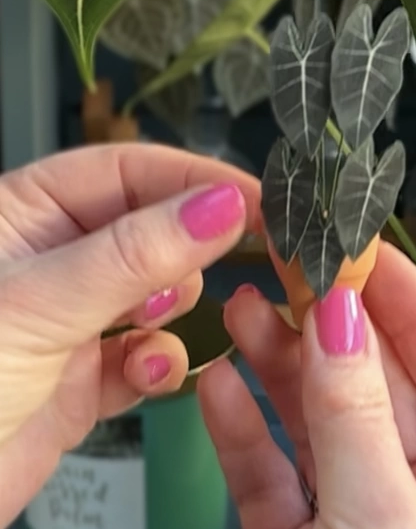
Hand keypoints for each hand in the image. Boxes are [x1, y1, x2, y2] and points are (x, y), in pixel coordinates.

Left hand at [0, 144, 259, 525]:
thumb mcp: (41, 302)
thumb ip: (137, 253)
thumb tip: (221, 205)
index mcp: (28, 212)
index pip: (129, 170)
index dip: (195, 179)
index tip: (256, 198)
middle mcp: (55, 258)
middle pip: (154, 228)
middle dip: (192, 246)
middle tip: (237, 257)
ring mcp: (73, 317)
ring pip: (160, 289)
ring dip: (175, 305)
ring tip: (159, 321)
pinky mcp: (86, 375)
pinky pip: (148, 353)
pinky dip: (160, 360)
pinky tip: (149, 370)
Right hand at [199, 243, 415, 528]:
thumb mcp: (384, 521)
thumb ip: (356, 417)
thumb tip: (337, 314)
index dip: (414, 304)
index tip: (365, 250)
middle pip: (379, 385)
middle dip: (331, 322)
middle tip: (292, 263)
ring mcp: (355, 517)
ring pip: (318, 422)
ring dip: (277, 362)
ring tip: (243, 305)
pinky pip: (270, 476)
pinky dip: (241, 430)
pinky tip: (218, 380)